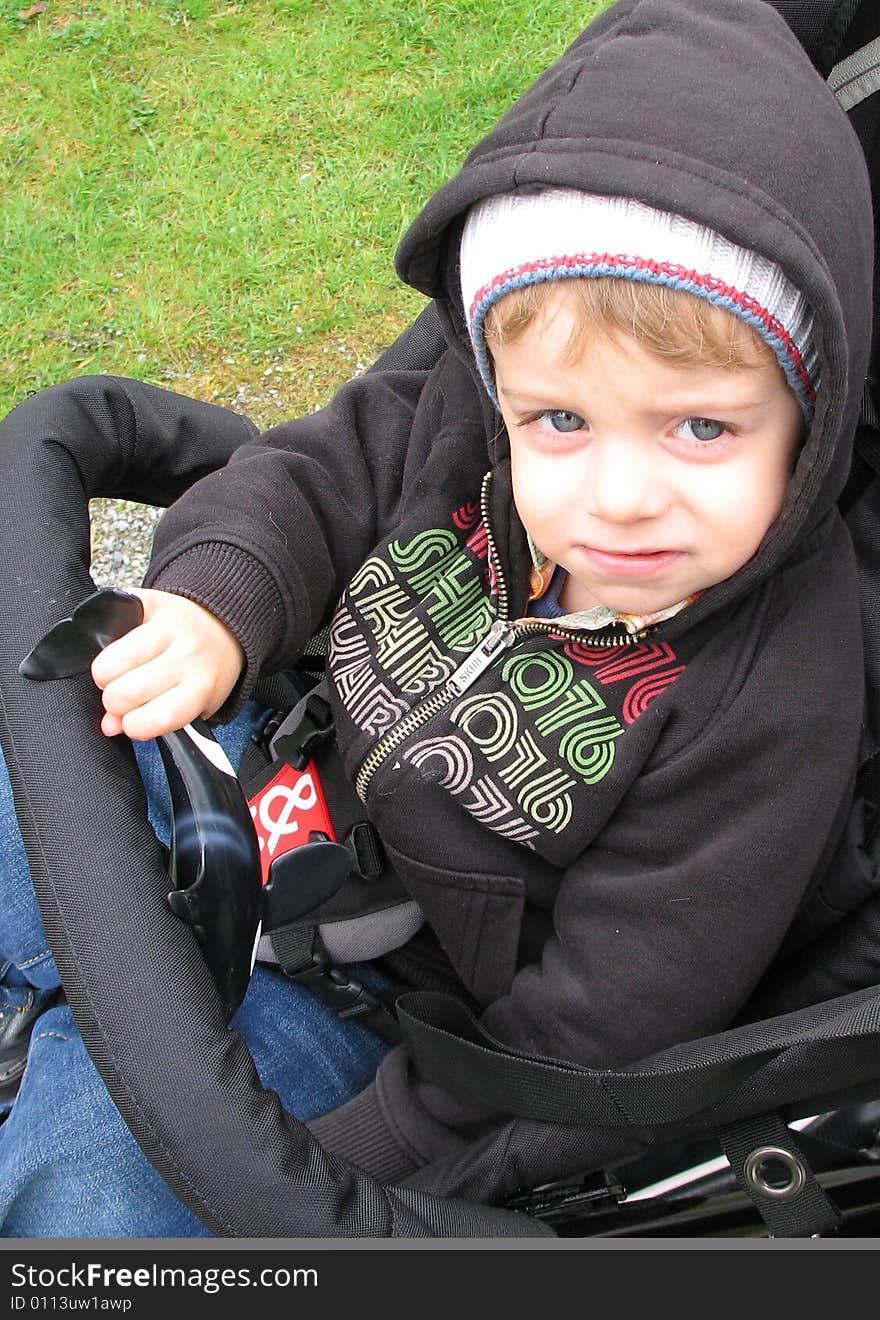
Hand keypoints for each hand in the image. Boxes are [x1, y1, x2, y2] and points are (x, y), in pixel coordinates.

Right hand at [90, 588, 244, 739]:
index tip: (130, 723)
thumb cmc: (205, 671)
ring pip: (112, 660)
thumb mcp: (195, 703)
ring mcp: (169, 626)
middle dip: (115, 702)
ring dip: (105, 674)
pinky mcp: (151, 602)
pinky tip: (118, 649)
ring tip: (116, 675)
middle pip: (128, 691)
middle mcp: (187, 656)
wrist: (221, 626)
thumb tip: (109, 725)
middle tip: (121, 698)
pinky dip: (105, 642)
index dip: (135, 725)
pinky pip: (110, 626)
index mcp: (202, 687)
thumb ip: (155, 719)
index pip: (160, 716)